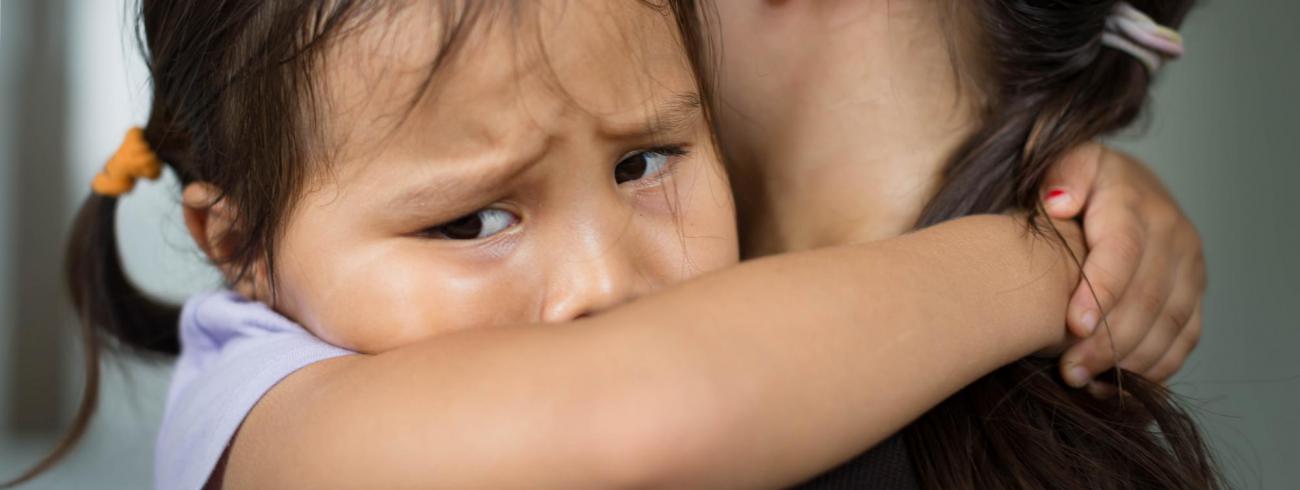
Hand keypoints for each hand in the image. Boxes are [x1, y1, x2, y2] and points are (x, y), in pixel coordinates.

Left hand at [1039, 143, 1205, 391]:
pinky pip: (1184, 338)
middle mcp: (1172, 234)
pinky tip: (1119, 384)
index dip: (1102, 291)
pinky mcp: (1194, 292)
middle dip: (1109, 340)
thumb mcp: (1060, 161)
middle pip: (1148, 296)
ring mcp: (1189, 266)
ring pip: (1170, 323)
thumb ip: (1059, 176)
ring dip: (1130, 360)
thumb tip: (1059, 202)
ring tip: (1084, 381)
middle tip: (1068, 370)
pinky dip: (1156, 367)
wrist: (1116, 183)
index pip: (1124, 251)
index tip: (1074, 326)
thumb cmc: (1074, 181)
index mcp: (1134, 202)